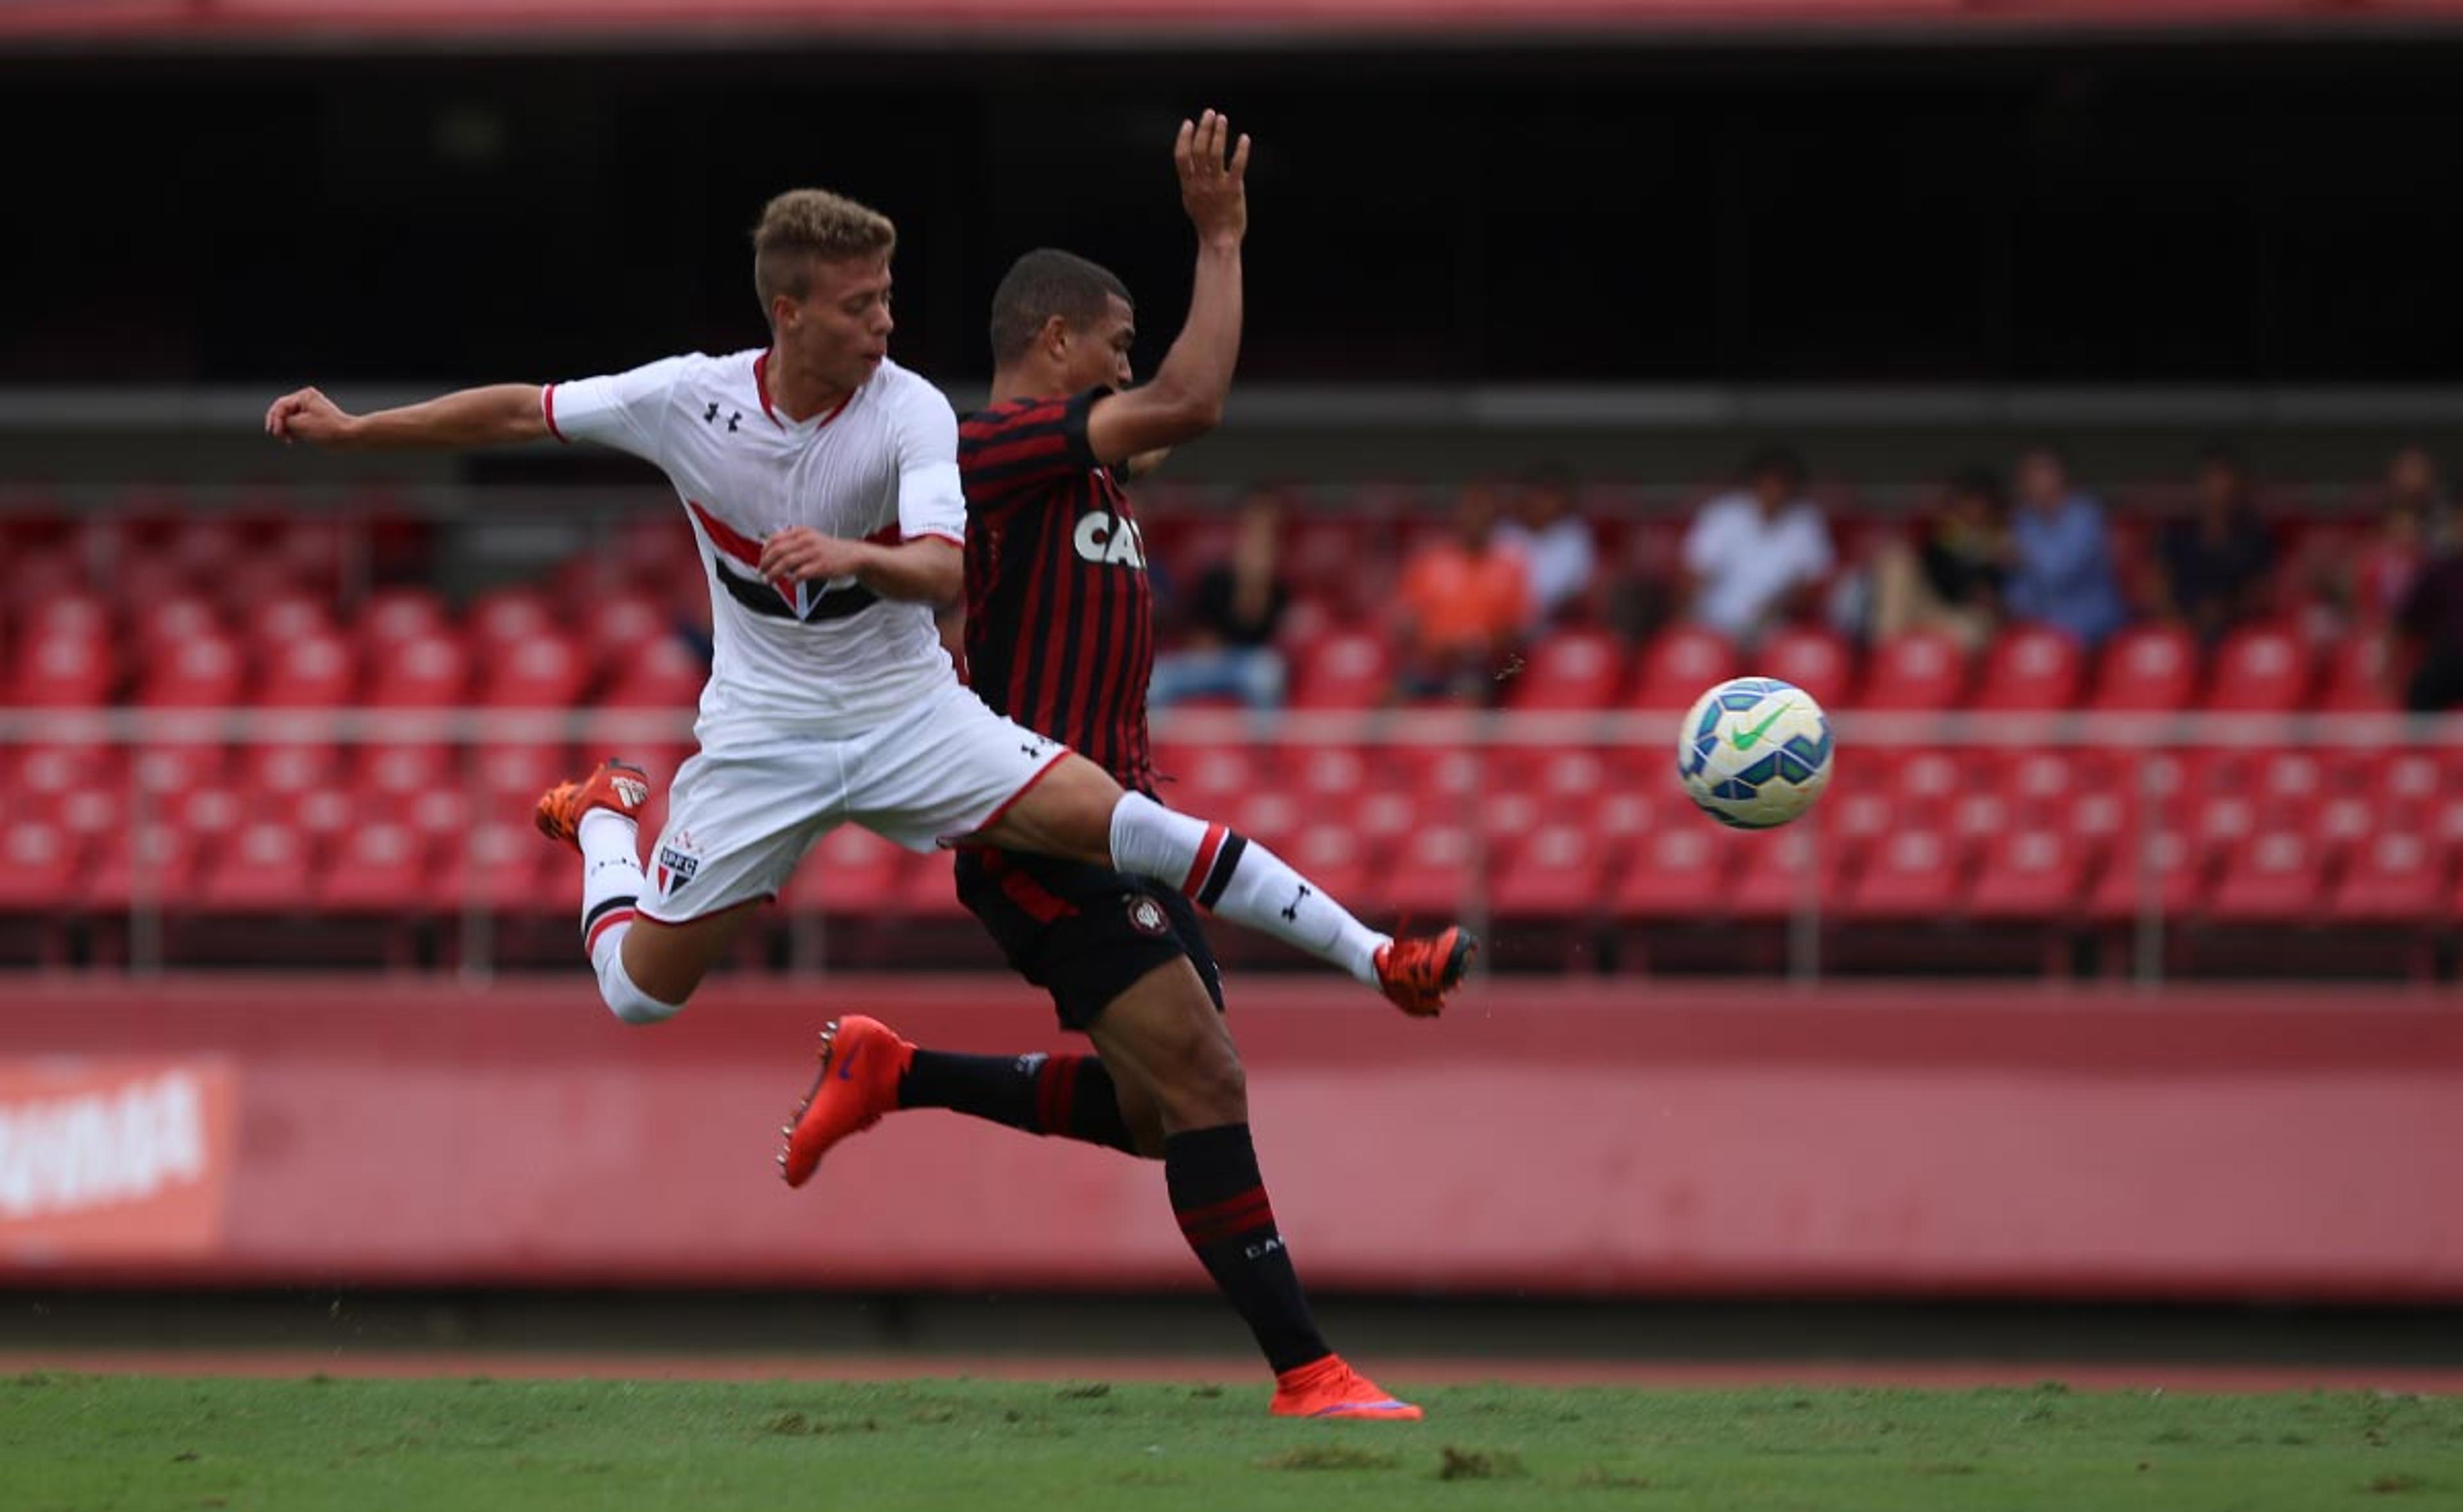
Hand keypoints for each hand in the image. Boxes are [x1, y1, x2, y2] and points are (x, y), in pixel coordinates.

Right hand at [264, 386, 357, 445]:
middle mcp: (307, 398)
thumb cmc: (327, 430)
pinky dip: (293, 430)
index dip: (275, 420)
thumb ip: (284, 421)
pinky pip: (298, 422)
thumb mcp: (300, 425)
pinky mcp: (314, 418)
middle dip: (279, 424)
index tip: (277, 433)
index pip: (281, 406)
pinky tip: (292, 439)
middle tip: (278, 436)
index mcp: (304, 395)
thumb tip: (279, 422)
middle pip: (283, 410)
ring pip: (289, 417)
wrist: (349, 436)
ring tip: (287, 440)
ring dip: (285, 428)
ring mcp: (311, 408)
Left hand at [757, 526, 871, 583]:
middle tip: (761, 572)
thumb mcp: (810, 539)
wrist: (854, 555)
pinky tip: (790, 583)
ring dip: (774, 573)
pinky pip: (800, 573)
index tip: (761, 561)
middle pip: (777, 551)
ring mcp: (814, 553)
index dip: (764, 551)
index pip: (775, 539)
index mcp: (801, 532)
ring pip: (785, 563)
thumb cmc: (830, 550)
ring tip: (769, 580)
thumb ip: (793, 544)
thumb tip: (772, 555)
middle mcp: (806, 540)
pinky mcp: (821, 566)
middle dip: (765, 563)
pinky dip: (792, 579)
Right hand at [1175, 109, 1249, 246]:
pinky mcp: (1234, 190)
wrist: (1219, 239)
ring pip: (1216, 153)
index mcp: (1188, 184)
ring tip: (1222, 119)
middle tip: (1210, 113)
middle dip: (1204, 128)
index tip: (1189, 123)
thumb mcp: (1190, 200)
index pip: (1181, 155)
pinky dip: (1241, 150)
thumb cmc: (1206, 221)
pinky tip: (1244, 139)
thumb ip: (1190, 181)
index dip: (1184, 137)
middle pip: (1198, 149)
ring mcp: (1217, 185)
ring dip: (1219, 133)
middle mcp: (1201, 182)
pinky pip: (1238, 166)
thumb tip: (1189, 163)